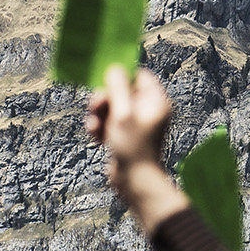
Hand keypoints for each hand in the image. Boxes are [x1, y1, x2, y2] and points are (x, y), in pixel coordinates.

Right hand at [85, 65, 172, 182]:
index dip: (122, 77)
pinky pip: (109, 123)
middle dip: (104, 100)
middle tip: (95, 107)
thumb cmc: (133, 147)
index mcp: (155, 102)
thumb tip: (114, 68)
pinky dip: (100, 127)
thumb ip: (118, 89)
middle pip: (121, 91)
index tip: (106, 82)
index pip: (140, 76)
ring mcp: (136, 123)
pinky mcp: (125, 135)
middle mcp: (148, 110)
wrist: (134, 182)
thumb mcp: (123, 114)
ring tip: (94, 128)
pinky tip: (96, 138)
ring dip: (98, 115)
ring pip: (112, 107)